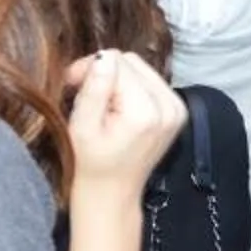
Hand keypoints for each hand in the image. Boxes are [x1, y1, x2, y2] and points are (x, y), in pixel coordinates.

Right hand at [62, 50, 185, 192]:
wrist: (111, 194)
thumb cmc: (90, 164)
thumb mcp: (82, 126)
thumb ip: (94, 89)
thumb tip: (103, 57)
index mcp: (146, 111)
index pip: (116, 61)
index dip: (89, 68)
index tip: (72, 84)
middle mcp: (169, 107)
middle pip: (131, 61)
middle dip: (105, 72)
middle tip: (84, 93)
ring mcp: (177, 108)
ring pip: (140, 67)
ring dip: (118, 79)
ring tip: (101, 103)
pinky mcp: (177, 109)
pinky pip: (150, 79)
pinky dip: (131, 87)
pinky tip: (119, 108)